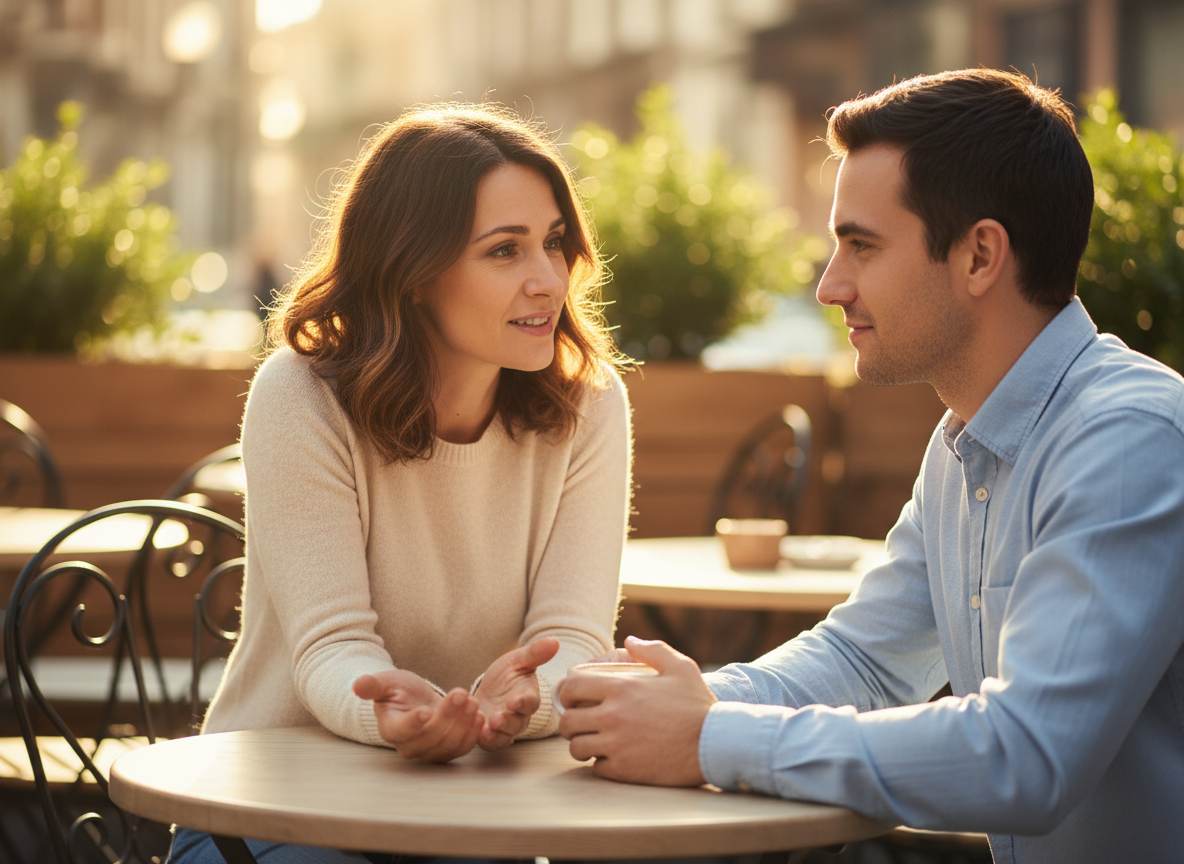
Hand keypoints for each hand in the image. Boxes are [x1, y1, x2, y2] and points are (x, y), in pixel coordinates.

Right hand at [353, 669, 482, 762]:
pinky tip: (479, 715)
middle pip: (430, 737)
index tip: (426, 710)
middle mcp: (409, 746)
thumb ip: (373, 686)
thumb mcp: (386, 683)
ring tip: (472, 701)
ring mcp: (429, 751)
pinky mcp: (447, 751)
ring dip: (463, 723)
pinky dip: (472, 733)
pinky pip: (461, 749)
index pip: (401, 731)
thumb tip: (358, 684)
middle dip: (448, 715)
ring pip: (448, 744)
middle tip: (461, 693)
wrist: (415, 700)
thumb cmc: (399, 690)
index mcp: (391, 729)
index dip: (413, 723)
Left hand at [474, 638, 560, 750]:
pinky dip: (485, 739)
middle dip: (508, 722)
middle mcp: (519, 716)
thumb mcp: (517, 661)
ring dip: (496, 733)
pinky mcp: (490, 736)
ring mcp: (505, 728)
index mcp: (528, 697)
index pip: (530, 702)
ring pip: (505, 735)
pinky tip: (477, 732)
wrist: (489, 691)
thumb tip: (554, 641)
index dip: (524, 703)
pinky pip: (490, 742)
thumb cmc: (507, 676)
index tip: (516, 701)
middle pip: (518, 723)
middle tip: (497, 718)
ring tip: (487, 726)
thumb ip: (534, 653)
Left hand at [557, 635, 715, 785]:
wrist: (715, 743)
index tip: (573, 697)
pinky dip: (601, 763)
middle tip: (581, 723)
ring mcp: (617, 745)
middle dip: (571, 722)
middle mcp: (613, 716)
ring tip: (594, 742)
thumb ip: (652, 650)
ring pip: (576, 747)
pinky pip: (597, 767)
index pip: (572, 686)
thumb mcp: (680, 667)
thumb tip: (630, 640)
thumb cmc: (698, 704)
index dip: (567, 691)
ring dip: (582, 744)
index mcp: (622, 688)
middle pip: (568, 722)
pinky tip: (614, 757)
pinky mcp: (625, 770)